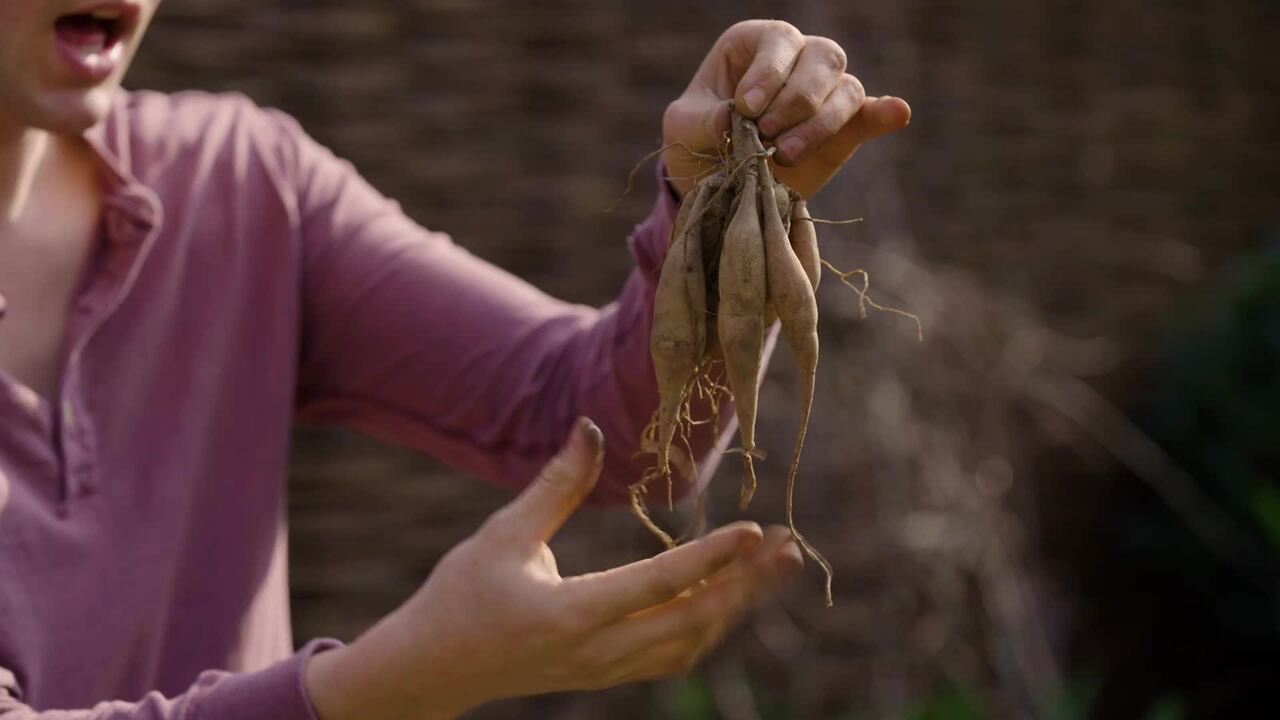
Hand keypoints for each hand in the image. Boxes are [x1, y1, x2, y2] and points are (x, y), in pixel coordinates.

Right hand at [305, 418, 802, 719]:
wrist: (432, 669)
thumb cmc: (461, 595)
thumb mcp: (502, 535)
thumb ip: (556, 484)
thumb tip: (591, 426)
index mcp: (570, 614)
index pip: (656, 585)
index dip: (710, 559)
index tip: (753, 530)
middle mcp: (596, 652)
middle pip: (691, 622)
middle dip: (746, 586)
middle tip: (789, 548)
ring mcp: (604, 671)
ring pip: (689, 645)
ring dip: (736, 607)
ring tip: (774, 568)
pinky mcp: (605, 674)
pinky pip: (672, 656)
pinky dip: (709, 628)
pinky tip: (731, 598)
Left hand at [662, 20, 910, 197]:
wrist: (714, 188)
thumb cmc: (694, 144)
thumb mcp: (684, 129)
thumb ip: (705, 119)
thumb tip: (736, 115)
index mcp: (755, 46)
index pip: (779, 40)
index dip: (769, 71)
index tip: (747, 108)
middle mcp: (797, 62)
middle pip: (822, 58)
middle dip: (797, 99)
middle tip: (766, 135)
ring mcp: (824, 96)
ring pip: (846, 89)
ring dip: (820, 123)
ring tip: (783, 156)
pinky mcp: (843, 131)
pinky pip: (869, 115)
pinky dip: (882, 115)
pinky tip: (896, 114)